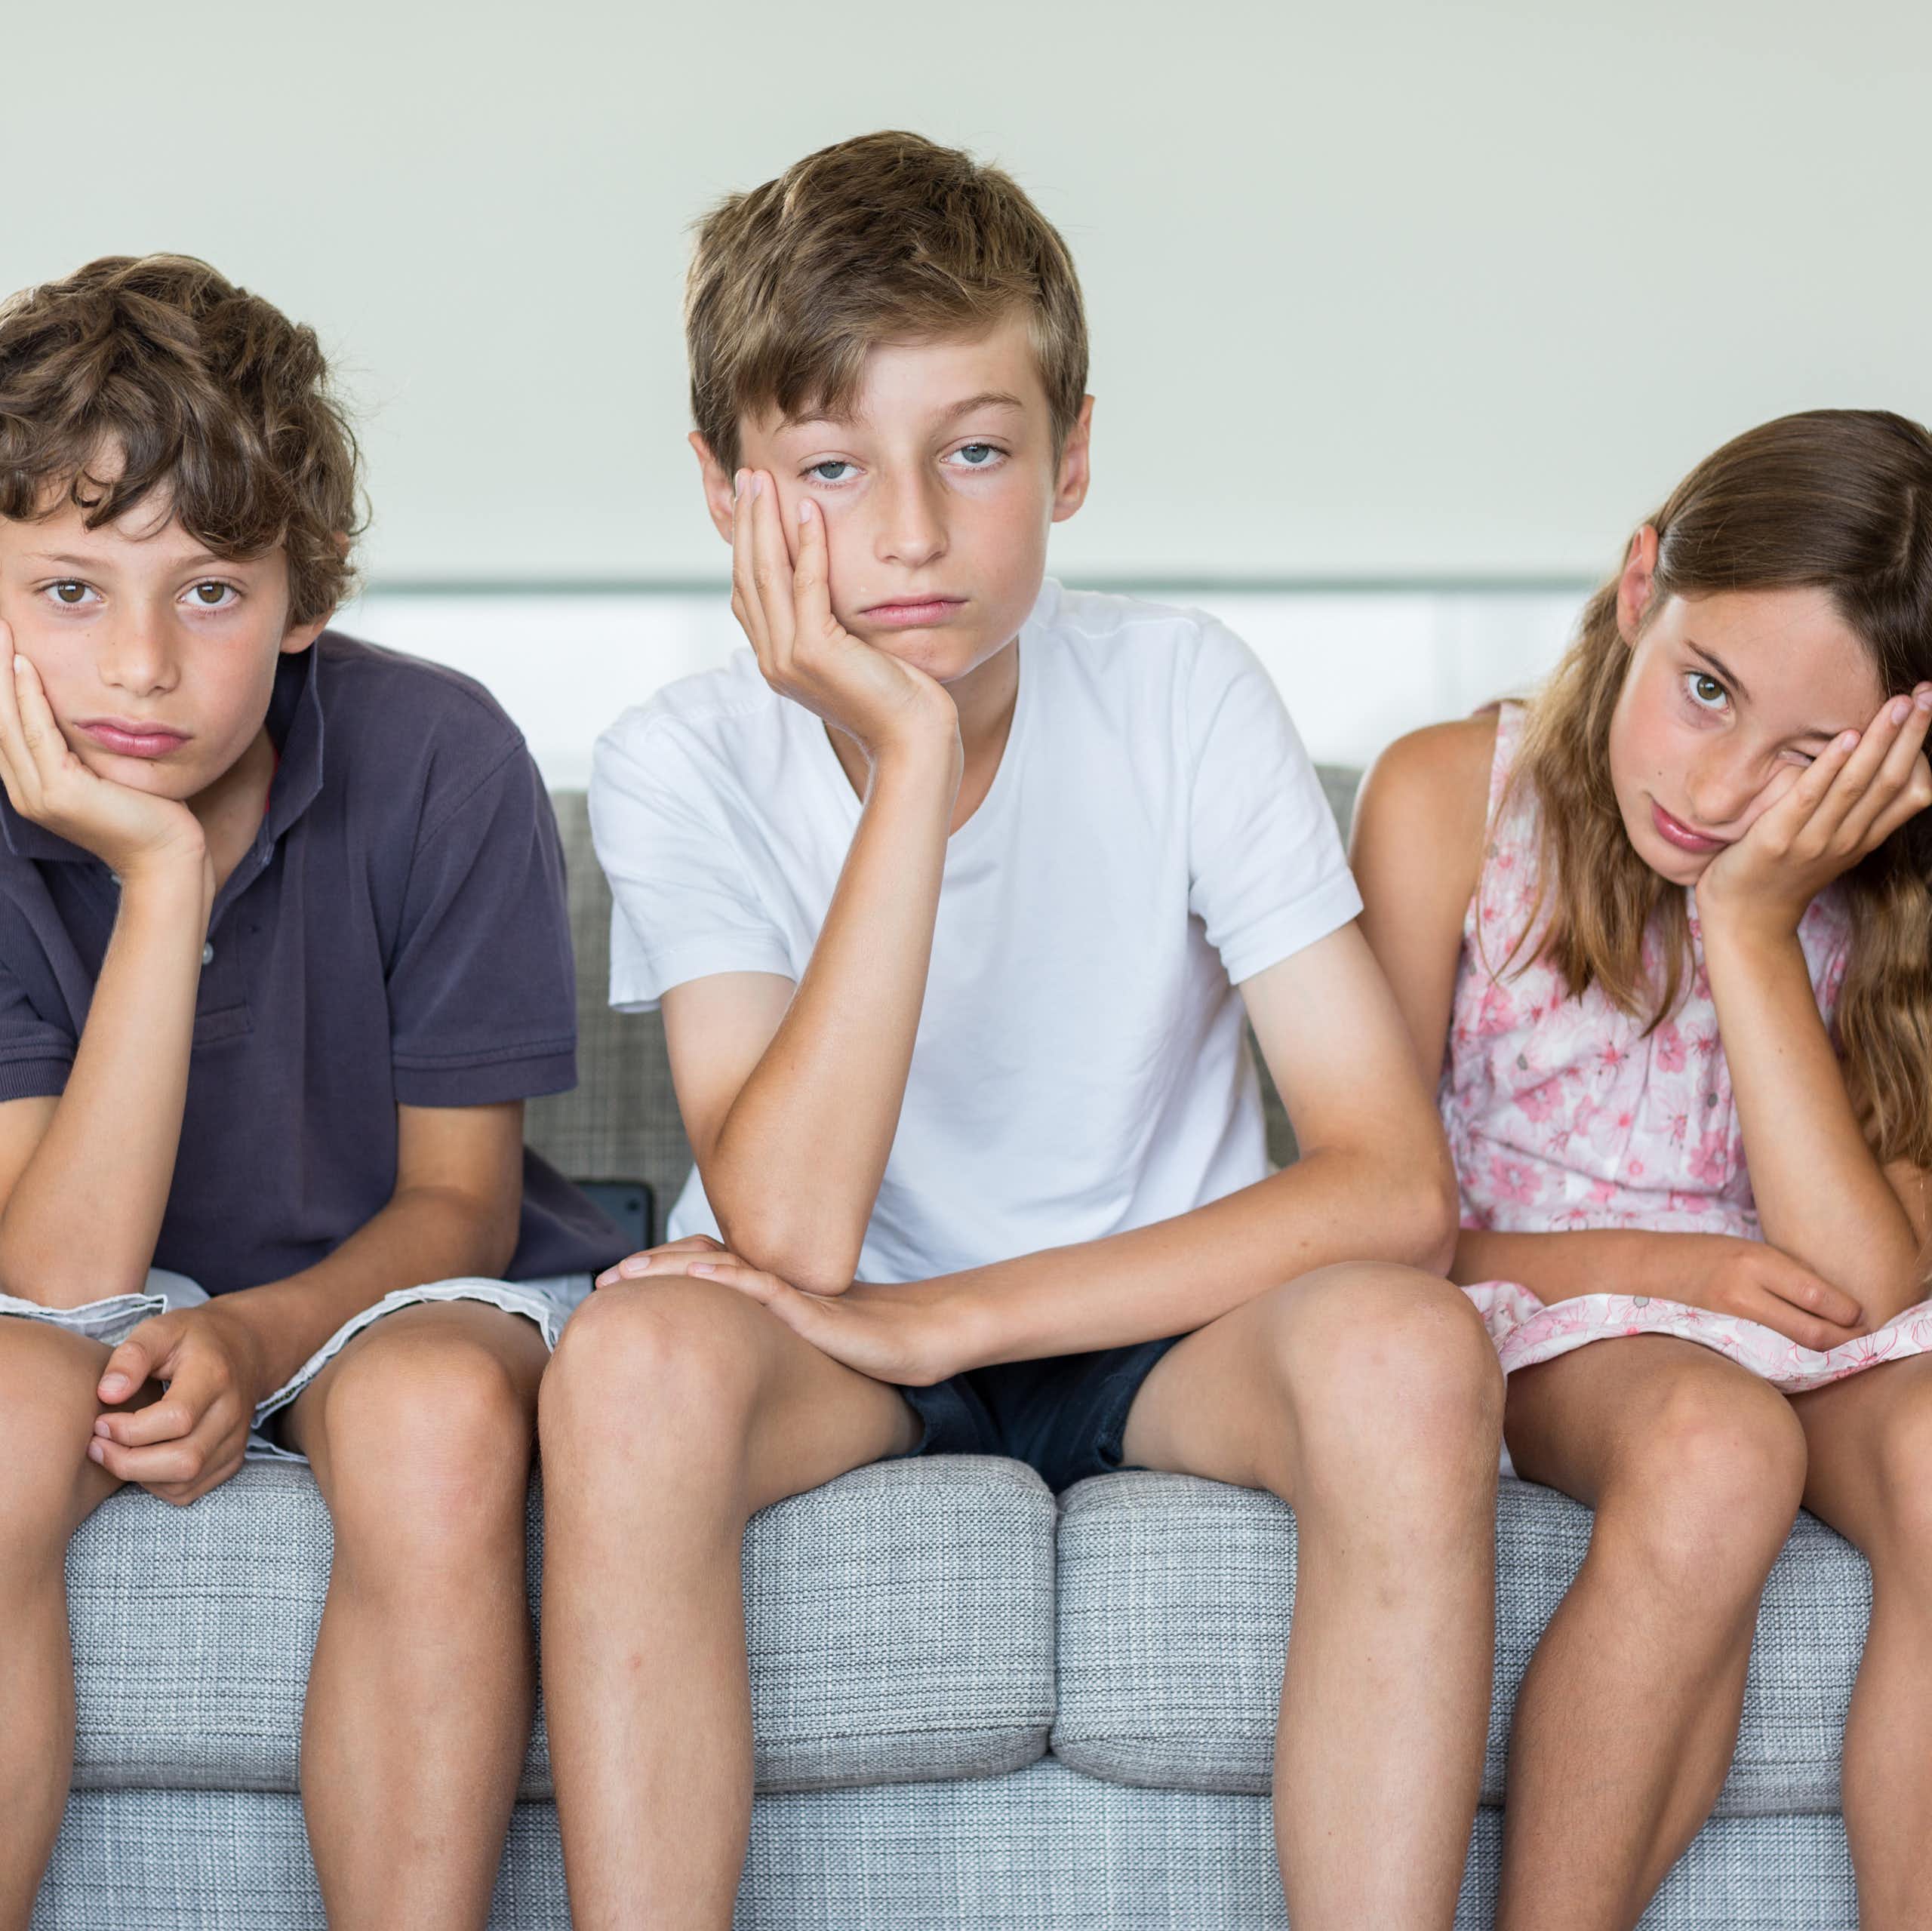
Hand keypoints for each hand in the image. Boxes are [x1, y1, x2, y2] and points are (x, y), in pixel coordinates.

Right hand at [0, 625, 209, 888]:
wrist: (170, 859)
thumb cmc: (151, 814)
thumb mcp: (108, 773)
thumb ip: (84, 748)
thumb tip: (83, 709)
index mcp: (33, 786)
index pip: (3, 726)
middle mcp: (27, 791)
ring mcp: (41, 795)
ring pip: (8, 723)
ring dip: (0, 674)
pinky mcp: (63, 794)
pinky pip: (39, 736)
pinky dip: (29, 699)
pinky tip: (25, 667)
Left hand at [88, 1301, 269, 1503]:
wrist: (245, 1348)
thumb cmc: (194, 1339)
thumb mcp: (161, 1330)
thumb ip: (131, 1357)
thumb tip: (107, 1394)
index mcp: (215, 1376)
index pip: (176, 1419)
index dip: (130, 1429)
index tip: (101, 1421)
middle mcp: (233, 1413)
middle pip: (183, 1461)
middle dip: (128, 1462)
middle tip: (97, 1446)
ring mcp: (236, 1441)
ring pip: (184, 1483)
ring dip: (139, 1475)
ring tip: (115, 1451)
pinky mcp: (232, 1460)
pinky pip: (189, 1491)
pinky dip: (156, 1484)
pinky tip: (143, 1459)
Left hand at [600, 1235, 970, 1385]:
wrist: (921, 1343)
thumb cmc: (863, 1352)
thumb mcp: (794, 1353)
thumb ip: (757, 1351)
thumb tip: (710, 1381)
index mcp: (764, 1294)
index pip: (699, 1272)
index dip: (654, 1275)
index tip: (610, 1287)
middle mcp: (771, 1285)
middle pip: (698, 1264)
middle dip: (646, 1269)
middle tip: (600, 1282)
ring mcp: (791, 1291)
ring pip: (721, 1269)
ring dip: (670, 1267)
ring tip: (628, 1272)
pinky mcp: (812, 1306)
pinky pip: (763, 1286)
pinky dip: (726, 1277)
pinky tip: (694, 1276)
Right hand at [730, 471, 958, 768]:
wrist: (913, 742)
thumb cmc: (896, 699)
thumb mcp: (854, 654)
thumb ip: (831, 624)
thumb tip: (827, 586)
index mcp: (778, 661)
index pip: (748, 591)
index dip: (745, 543)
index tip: (751, 500)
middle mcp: (774, 661)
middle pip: (747, 577)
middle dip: (746, 523)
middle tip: (748, 476)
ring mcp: (789, 660)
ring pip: (766, 576)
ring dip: (763, 523)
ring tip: (763, 481)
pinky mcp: (815, 654)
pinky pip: (806, 586)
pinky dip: (807, 545)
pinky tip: (809, 511)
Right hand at [1679, 1236, 1864, 1352]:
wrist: (1649, 1270)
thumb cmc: (1702, 1255)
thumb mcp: (1748, 1250)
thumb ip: (1786, 1273)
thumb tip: (1834, 1301)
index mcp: (1755, 1260)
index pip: (1817, 1296)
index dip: (1847, 1312)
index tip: (1859, 1315)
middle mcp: (1743, 1291)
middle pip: (1812, 1331)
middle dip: (1844, 1338)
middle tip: (1858, 1337)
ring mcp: (1730, 1321)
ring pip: (1795, 1348)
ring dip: (1823, 1350)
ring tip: (1837, 1346)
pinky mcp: (1722, 1340)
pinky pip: (1771, 1354)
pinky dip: (1793, 1356)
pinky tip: (1802, 1354)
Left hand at [1695, 684, 1931, 940]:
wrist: (1746, 920)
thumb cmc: (1784, 873)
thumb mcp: (1834, 844)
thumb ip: (1856, 813)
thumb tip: (1874, 767)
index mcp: (1866, 837)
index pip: (1914, 791)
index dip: (1925, 749)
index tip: (1929, 707)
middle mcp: (1849, 838)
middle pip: (1892, 780)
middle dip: (1911, 735)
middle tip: (1926, 693)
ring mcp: (1815, 840)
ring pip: (1858, 785)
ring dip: (1880, 741)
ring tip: (1897, 704)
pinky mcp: (1778, 840)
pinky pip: (1809, 797)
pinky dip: (1830, 766)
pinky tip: (1846, 737)